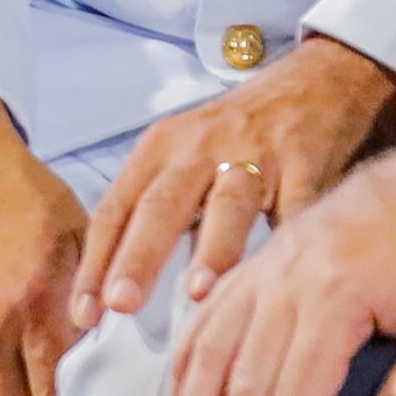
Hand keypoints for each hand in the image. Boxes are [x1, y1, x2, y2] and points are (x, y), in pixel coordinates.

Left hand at [75, 33, 395, 330]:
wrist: (312, 82)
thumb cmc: (236, 133)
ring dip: (211, 249)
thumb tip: (119, 288)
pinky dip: (289, 240)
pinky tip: (283, 276)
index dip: (95, 263)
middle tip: (119, 304)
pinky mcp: (303, 163)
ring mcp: (253, 155)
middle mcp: (198, 150)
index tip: (83, 313)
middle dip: (137, 257)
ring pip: (226, 204)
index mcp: (159, 152)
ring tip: (199, 292)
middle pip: (160, 207)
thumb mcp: (183, 157)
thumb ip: (156, 211)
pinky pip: (296, 207)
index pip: (115, 211)